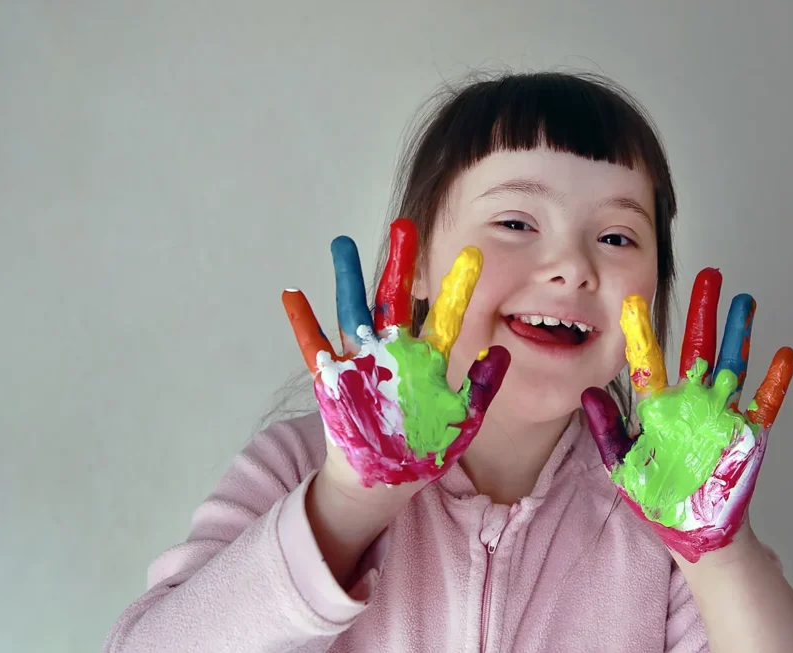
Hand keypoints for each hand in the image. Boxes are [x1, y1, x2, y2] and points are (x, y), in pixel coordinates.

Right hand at [282, 218, 509, 487]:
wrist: (385, 480)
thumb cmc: (424, 449)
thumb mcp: (463, 420)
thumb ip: (481, 387)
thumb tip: (499, 351)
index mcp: (427, 359)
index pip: (446, 316)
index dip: (457, 287)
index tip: (473, 254)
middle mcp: (394, 352)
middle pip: (396, 299)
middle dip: (399, 264)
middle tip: (404, 225)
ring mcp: (361, 363)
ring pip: (353, 312)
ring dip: (347, 279)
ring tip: (342, 242)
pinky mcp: (333, 381)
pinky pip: (313, 347)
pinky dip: (302, 323)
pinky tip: (293, 295)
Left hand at [581, 268, 792, 562]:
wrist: (696, 532)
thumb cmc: (659, 499)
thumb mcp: (624, 467)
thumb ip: (608, 431)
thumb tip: (588, 395)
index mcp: (659, 408)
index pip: (648, 360)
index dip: (641, 331)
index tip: (634, 299)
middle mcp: (692, 403)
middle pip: (697, 347)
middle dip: (703, 311)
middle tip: (709, 274)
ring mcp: (723, 415)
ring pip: (732, 363)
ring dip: (739, 332)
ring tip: (744, 299)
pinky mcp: (749, 434)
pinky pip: (765, 402)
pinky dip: (775, 380)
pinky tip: (782, 354)